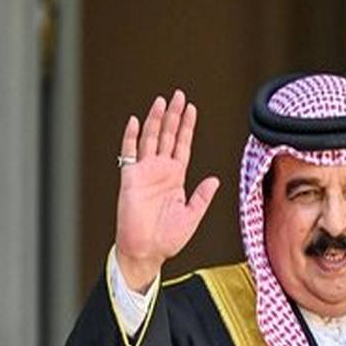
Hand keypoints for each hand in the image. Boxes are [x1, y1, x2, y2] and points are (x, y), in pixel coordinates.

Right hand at [115, 89, 219, 291]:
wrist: (147, 250)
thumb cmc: (167, 238)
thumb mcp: (192, 216)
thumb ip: (203, 196)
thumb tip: (215, 179)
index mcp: (176, 177)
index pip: (182, 145)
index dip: (187, 127)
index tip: (191, 109)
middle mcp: (160, 171)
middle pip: (167, 136)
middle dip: (173, 115)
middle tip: (178, 95)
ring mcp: (144, 172)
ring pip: (150, 139)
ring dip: (155, 120)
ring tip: (161, 101)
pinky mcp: (130, 178)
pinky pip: (129, 153)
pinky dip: (132, 136)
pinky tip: (135, 121)